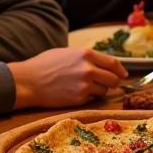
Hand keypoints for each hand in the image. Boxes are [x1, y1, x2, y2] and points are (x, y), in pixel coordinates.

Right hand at [11, 47, 127, 108]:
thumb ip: (87, 57)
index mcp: (86, 54)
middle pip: (113, 79)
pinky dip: (90, 97)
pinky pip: (93, 99)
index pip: (113, 63)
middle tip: (109, 83)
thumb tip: (104, 64)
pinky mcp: (79, 99)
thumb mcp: (69, 52)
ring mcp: (84, 85)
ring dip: (100, 90)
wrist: (29, 81)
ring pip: (104, 90)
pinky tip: (78, 93)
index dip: (120, 70)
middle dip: (113, 82)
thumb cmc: (45, 64)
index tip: (123, 74)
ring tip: (88, 87)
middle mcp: (88, 69)